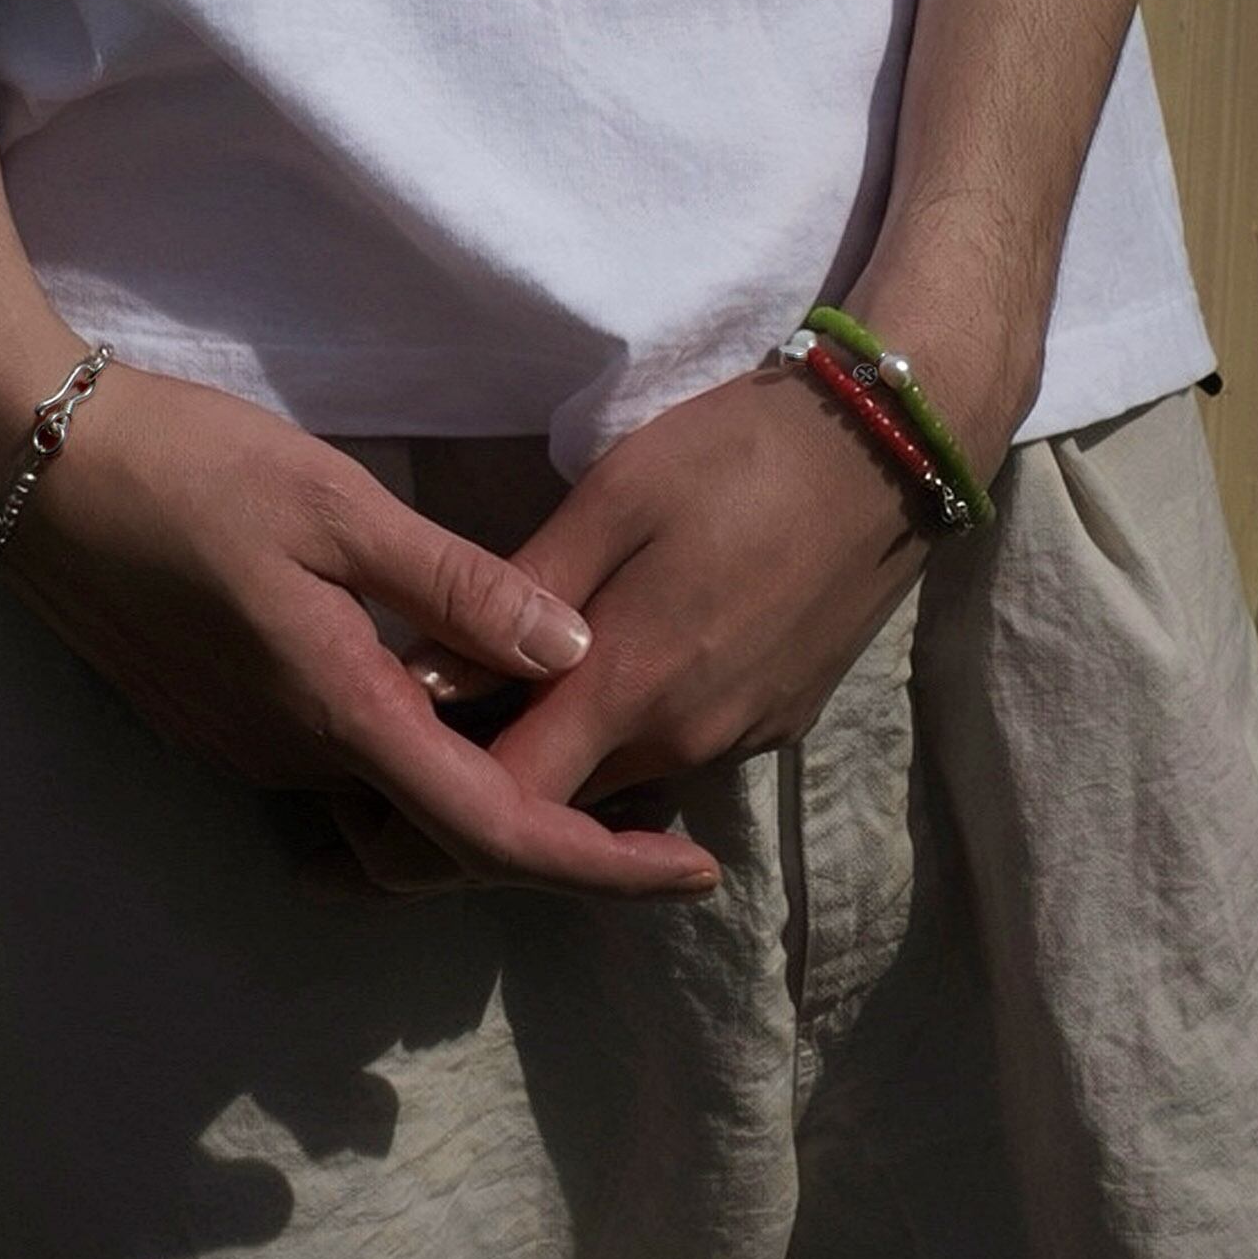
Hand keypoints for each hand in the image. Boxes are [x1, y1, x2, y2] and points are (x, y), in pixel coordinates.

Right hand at [0, 363, 722, 900]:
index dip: (602, 866)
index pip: (494, 829)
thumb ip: (453, 585)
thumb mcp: (335, 503)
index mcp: (336, 710)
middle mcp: (293, 756)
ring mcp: (248, 746)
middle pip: (451, 842)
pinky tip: (466, 706)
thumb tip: (571, 653)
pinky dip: (423, 765)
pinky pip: (344, 772)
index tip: (694, 872)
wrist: (21, 464)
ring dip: (490, 801)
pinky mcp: (220, 717)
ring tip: (586, 755)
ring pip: (395, 811)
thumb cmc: (181, 465)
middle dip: (562, 841)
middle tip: (661, 807)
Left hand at [322, 294, 1028, 898]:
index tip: (362, 785)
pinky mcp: (776, 724)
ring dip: (547, 766)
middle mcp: (688, 742)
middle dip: (475, 795)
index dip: (428, 809)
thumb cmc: (741, 451)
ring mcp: (740, 741)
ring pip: (614, 787)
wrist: (895, 449)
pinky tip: (577, 687)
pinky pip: (669, 760)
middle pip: (557, 808)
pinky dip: (611, 743)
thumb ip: (519, 596)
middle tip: (399, 750)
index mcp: (637, 687)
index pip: (508, 803)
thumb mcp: (613, 499)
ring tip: (476, 711)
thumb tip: (423, 679)